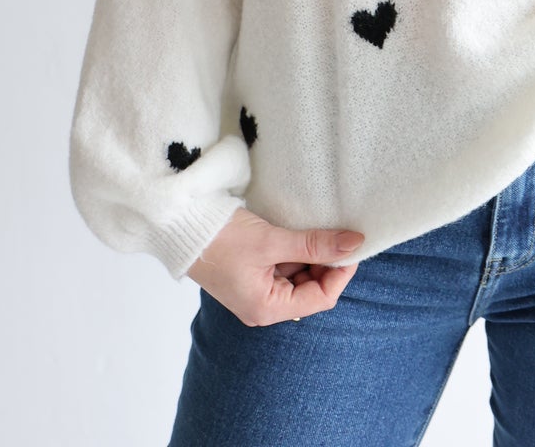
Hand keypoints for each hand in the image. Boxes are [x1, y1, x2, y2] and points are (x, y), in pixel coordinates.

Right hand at [186, 207, 365, 326]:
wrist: (180, 226)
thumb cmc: (220, 238)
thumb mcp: (271, 241)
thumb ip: (314, 244)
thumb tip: (354, 244)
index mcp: (267, 308)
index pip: (320, 298)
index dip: (340, 273)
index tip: (352, 245)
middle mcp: (263, 306)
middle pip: (311, 288)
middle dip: (326, 262)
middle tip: (338, 232)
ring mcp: (256, 290)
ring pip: (299, 275)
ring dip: (311, 254)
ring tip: (316, 228)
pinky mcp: (251, 274)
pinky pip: (283, 266)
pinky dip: (295, 250)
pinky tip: (298, 231)